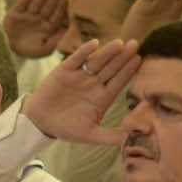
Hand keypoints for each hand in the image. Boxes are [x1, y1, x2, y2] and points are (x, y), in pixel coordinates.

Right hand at [4, 0, 67, 59]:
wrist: (9, 50)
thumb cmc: (29, 51)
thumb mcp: (43, 50)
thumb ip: (54, 42)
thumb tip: (65, 32)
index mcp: (47, 27)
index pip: (56, 15)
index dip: (61, 7)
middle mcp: (39, 19)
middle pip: (48, 7)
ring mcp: (27, 15)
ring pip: (36, 4)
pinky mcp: (15, 13)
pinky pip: (21, 4)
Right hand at [25, 38, 141, 143]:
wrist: (41, 122)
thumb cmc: (66, 129)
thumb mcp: (91, 135)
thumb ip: (111, 136)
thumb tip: (132, 139)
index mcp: (102, 98)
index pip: (118, 82)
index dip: (128, 72)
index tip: (139, 61)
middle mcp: (93, 84)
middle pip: (111, 68)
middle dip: (122, 57)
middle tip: (135, 45)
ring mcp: (80, 76)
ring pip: (97, 62)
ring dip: (108, 52)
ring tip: (120, 43)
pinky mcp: (65, 71)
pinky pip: (76, 59)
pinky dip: (84, 52)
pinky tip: (94, 44)